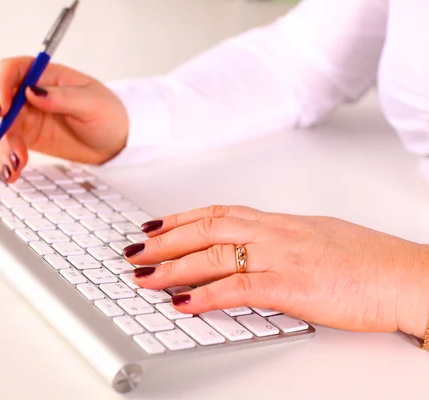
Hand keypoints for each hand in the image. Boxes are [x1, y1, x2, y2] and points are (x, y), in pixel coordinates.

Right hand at [0, 57, 128, 181]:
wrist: (116, 141)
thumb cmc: (109, 114)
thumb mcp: (91, 103)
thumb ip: (62, 97)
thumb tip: (33, 91)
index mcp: (45, 76)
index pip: (11, 71)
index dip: (0, 87)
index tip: (3, 110)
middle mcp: (30, 94)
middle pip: (3, 107)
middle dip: (4, 132)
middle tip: (15, 154)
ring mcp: (27, 116)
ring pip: (2, 129)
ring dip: (2, 150)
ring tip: (13, 169)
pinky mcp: (28, 137)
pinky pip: (6, 145)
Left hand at [124, 205, 428, 339]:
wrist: (405, 276)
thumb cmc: (368, 261)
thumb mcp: (317, 240)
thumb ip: (282, 243)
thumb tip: (256, 249)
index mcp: (279, 223)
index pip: (219, 213)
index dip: (182, 218)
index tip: (156, 224)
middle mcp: (274, 233)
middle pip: (206, 228)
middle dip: (165, 240)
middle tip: (136, 250)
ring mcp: (280, 257)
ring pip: (213, 254)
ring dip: (172, 266)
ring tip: (144, 274)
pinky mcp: (290, 285)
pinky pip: (236, 288)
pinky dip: (203, 295)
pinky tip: (181, 302)